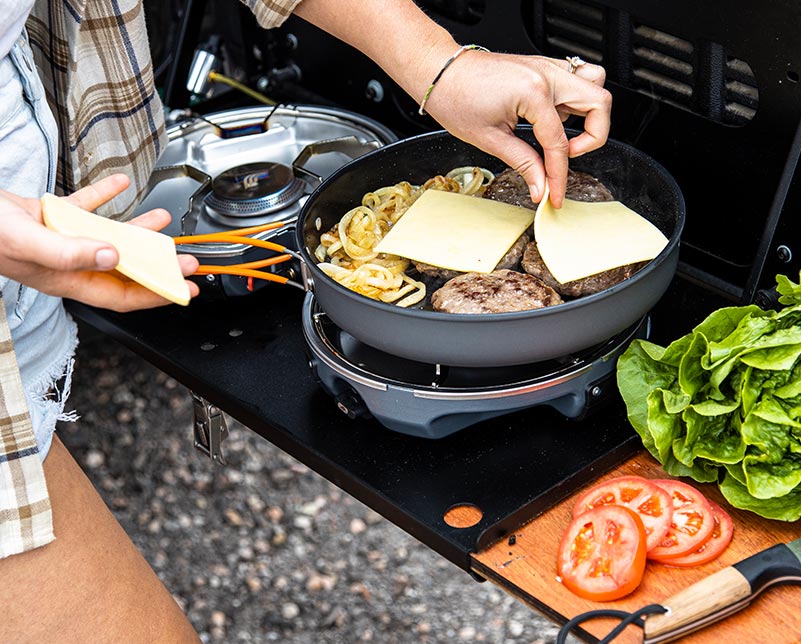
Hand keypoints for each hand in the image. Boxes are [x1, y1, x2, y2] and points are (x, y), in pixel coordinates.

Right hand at [0, 174, 199, 310]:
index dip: (157, 293)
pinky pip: (85, 207)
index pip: (123, 294)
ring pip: (110, 237)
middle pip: (125, 268)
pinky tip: (121, 184)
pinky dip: (105, 196)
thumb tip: (113, 257)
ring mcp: (61, 239)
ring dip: (138, 229)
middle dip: (158, 264)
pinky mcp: (50, 216)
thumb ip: (71, 253)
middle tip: (186, 259)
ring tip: (163, 221)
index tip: (184, 289)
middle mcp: (69, 262)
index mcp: (67, 278)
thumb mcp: (30, 243)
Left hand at [422, 51, 611, 207]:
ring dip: (589, 112)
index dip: (559, 175)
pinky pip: (575, 79)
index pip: (559, 143)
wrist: (440, 73)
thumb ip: (524, 163)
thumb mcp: (490, 139)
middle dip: (593, 137)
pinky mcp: (541, 67)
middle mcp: (547, 74)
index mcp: (534, 92)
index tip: (554, 194)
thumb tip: (541, 186)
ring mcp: (546, 67)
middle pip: (600, 103)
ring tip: (565, 134)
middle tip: (567, 156)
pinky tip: (553, 118)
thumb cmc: (456, 98)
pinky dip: (574, 101)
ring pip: (594, 83)